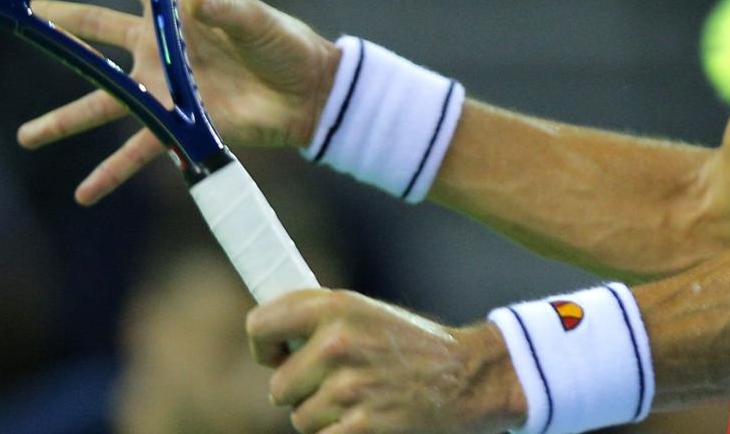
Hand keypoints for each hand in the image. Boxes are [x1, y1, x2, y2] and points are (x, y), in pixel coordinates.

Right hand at [17, 0, 340, 203]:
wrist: (308, 93)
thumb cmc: (285, 45)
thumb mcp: (254, 19)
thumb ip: (221, 9)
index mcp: (179, 12)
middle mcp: (161, 49)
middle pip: (99, 33)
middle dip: (62, 25)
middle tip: (25, 17)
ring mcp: (165, 89)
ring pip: (104, 102)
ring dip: (64, 119)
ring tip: (27, 136)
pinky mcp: (179, 125)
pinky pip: (139, 151)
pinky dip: (112, 173)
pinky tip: (85, 193)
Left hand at [248, 289, 524, 433]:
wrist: (468, 379)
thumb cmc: (414, 347)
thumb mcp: (367, 313)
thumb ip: (321, 320)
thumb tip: (272, 339)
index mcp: (335, 307)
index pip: (261, 325)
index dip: (265, 346)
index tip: (276, 356)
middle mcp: (336, 344)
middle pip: (278, 387)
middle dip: (303, 392)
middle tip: (342, 385)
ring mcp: (346, 389)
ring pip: (300, 419)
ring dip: (325, 418)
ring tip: (364, 401)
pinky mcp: (357, 429)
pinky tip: (368, 422)